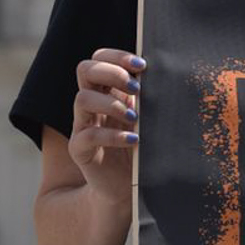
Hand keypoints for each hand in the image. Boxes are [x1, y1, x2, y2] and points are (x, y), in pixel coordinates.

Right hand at [70, 47, 145, 200]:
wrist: (128, 187)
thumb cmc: (142, 148)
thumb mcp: (147, 118)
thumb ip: (148, 97)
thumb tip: (164, 74)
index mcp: (106, 90)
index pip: (99, 58)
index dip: (117, 56)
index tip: (142, 66)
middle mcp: (91, 104)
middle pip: (84, 69)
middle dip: (112, 72)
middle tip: (136, 88)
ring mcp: (82, 125)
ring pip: (82, 98)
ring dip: (112, 103)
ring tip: (134, 118)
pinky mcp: (80, 149)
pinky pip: (88, 135)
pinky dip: (113, 135)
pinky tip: (133, 139)